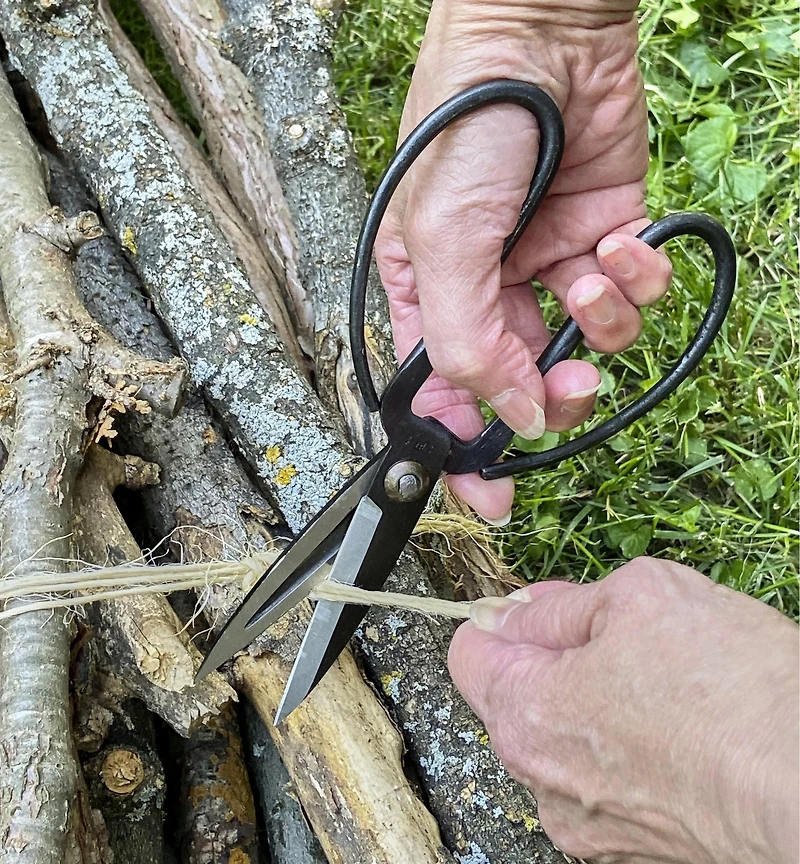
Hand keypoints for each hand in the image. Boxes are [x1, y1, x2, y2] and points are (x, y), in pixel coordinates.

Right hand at [375, 0, 671, 521]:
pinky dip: (635, 281)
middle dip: (552, 397)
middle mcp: (491, 293)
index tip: (492, 502)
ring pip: (584, 351)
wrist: (543, 33)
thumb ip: (467, 342)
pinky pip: (632, 300)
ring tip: (588, 276)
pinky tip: (619, 243)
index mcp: (432, 298)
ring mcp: (550, 271)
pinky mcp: (607, 242)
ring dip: (596, 328)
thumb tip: (509, 415)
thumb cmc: (469, 126)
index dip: (467, 455)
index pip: (443, 399)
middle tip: (567, 391)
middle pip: (522, 386)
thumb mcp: (441, 241)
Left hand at [448, 559, 799, 863]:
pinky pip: (602, 779)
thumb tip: (515, 611)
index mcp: (525, 713)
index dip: (504, 618)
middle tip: (619, 636)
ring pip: (563, 739)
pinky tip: (676, 729)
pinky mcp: (631, 848)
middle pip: (515, 698)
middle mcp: (543, 782)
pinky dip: (624, 749)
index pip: (469, 653)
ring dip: (593, 704)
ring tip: (662, 687)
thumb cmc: (734, 692)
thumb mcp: (639, 597)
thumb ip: (558, 606)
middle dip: (554, 658)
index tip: (540, 609)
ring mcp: (587, 824)